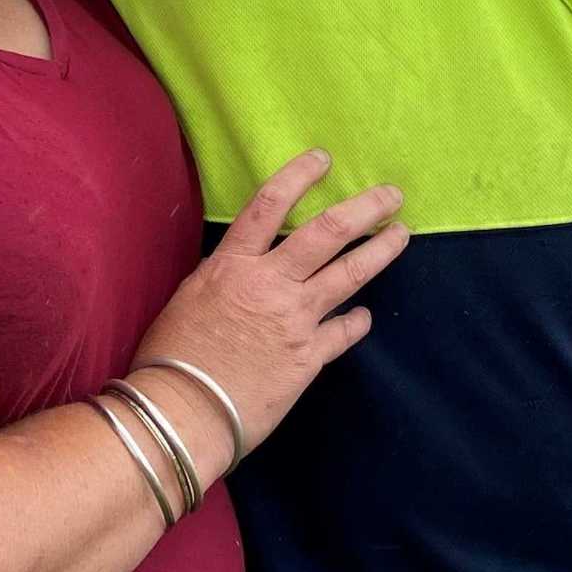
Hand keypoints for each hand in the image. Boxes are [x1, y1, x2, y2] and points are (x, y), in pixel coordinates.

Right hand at [129, 150, 407, 469]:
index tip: (324, 159)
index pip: (270, 204)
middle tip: (391, 195)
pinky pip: (344, 331)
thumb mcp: (190, 299)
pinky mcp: (309, 358)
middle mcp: (270, 284)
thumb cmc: (171, 358)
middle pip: (328, 232)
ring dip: (380, 251)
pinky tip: (364, 315)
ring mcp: (295, 320)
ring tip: (400, 234)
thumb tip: (241, 266)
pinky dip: (357, 320)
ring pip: (349, 274)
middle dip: (365, 208)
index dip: (299, 175)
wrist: (182, 413)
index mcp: (233, 265)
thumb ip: (224, 276)